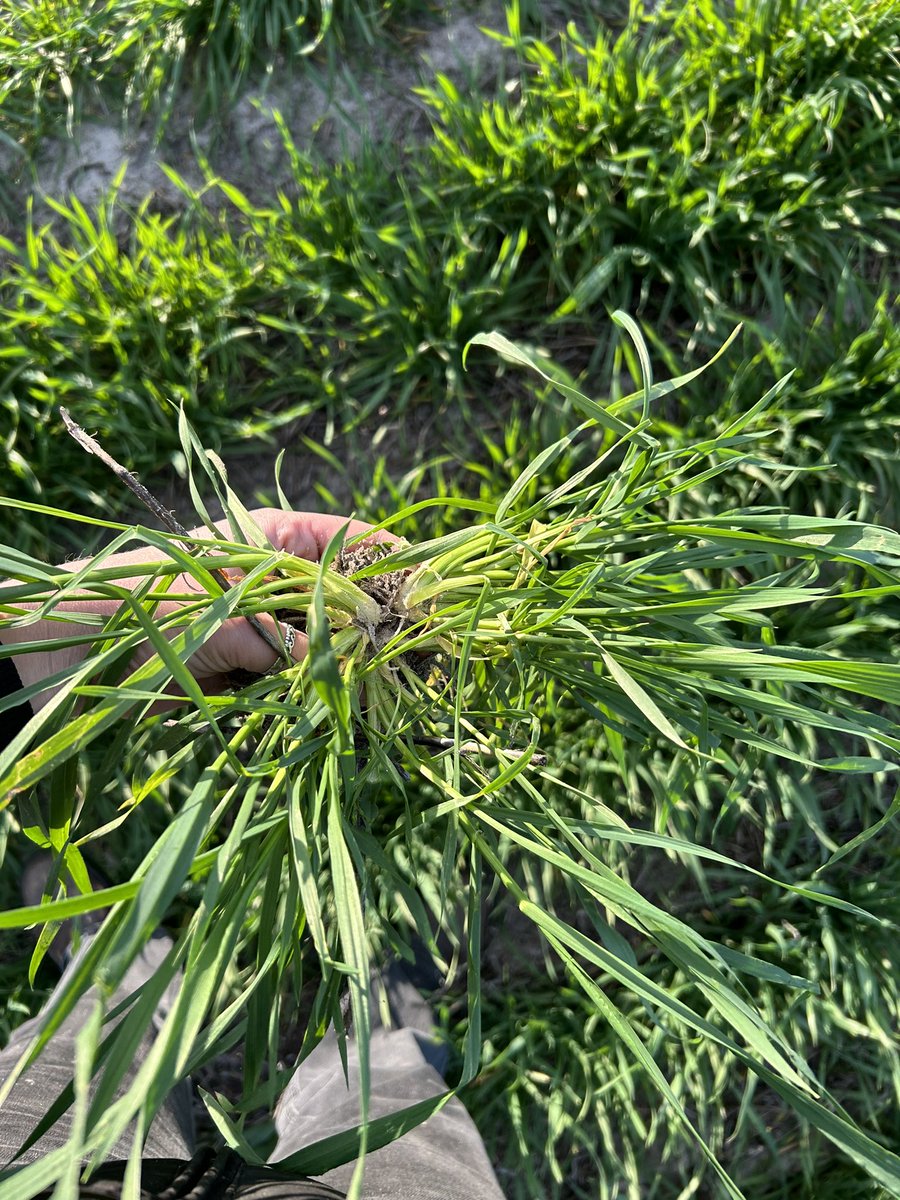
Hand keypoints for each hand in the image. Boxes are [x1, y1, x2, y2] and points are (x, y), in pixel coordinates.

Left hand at [0, 509, 395, 710]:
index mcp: (268, 539)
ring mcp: (263, 628)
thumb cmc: (130, 606)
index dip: (395, 564)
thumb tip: (342, 655)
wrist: (56, 653)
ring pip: (328, 648)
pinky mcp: (249, 672)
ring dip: (352, 672)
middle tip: (421, 659)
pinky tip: (342, 712)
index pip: (349, 542)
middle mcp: (275, 581)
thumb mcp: (213, 613)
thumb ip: (281, 634)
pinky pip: (297, 685)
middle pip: (349, 601)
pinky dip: (316, 700)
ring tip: (390, 693)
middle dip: (382, 629)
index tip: (431, 594)